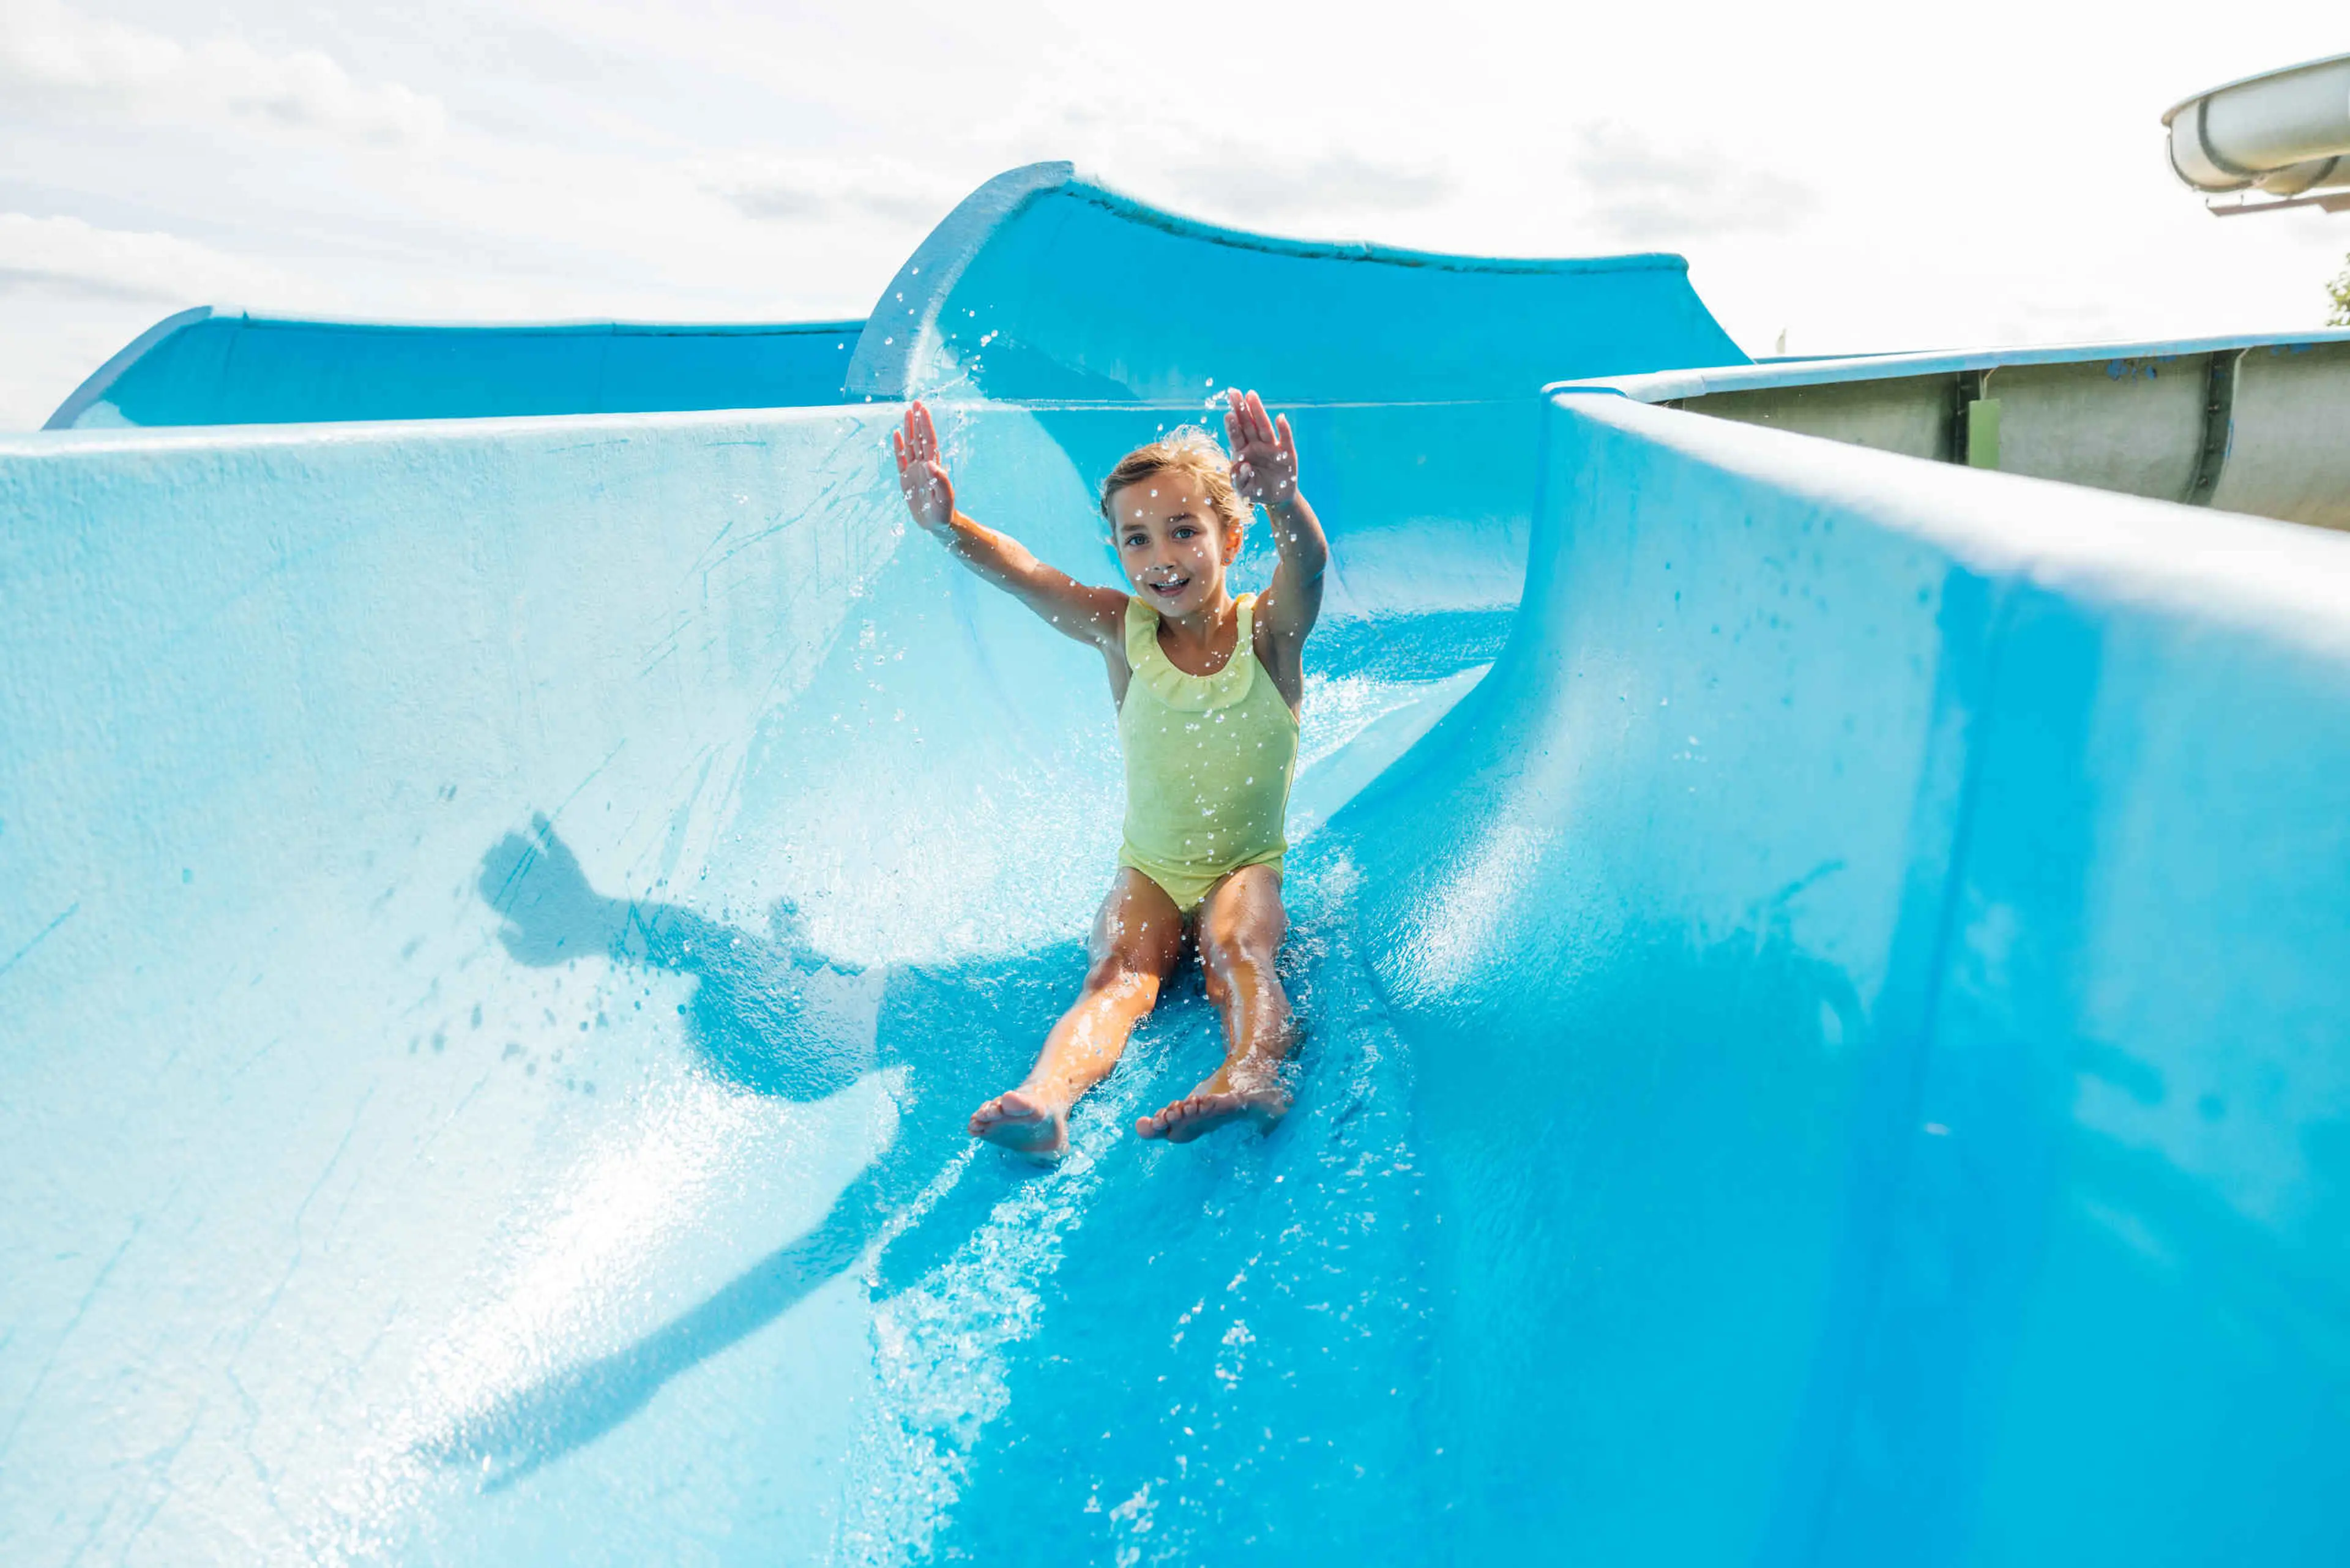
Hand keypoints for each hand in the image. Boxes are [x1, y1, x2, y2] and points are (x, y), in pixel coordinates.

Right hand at [893, 400, 955, 533]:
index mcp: (934, 467)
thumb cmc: (944, 512)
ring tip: (907, 412)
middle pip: (920, 438)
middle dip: (918, 420)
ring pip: (911, 445)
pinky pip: (900, 460)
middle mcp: (924, 465)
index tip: (923, 410)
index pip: (929, 441)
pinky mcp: (906, 478)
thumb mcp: (944, 498)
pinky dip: (898, 447)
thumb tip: (932, 464)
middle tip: (916, 402)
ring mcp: (915, 470)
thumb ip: (941, 481)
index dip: (926, 425)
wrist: (937, 524)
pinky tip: (896, 434)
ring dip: (909, 429)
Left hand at [1223, 388, 1297, 505]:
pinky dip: (1284, 429)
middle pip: (1247, 425)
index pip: (1236, 436)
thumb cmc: (1256, 491)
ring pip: (1264, 426)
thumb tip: (1242, 465)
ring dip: (1258, 411)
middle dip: (1241, 409)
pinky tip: (1280, 418)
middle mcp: (1256, 445)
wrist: (1277, 498)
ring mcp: (1271, 447)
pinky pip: (1286, 439)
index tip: (1228, 414)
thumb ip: (1238, 480)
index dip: (1232, 425)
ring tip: (1251, 395)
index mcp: (1243, 452)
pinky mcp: (1287, 452)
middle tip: (1233, 393)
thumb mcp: (1243, 491)